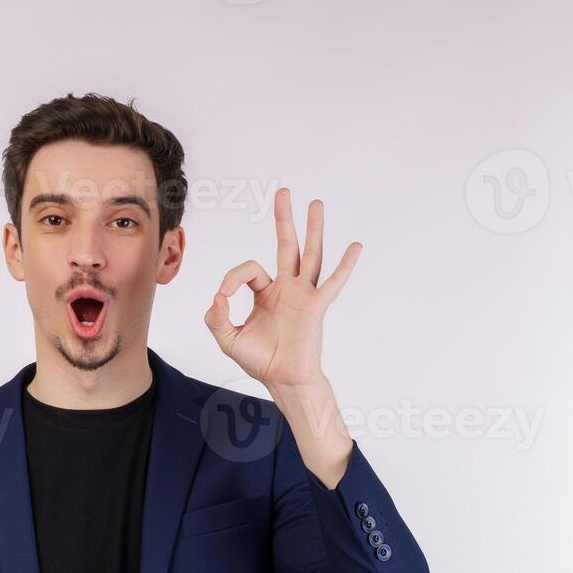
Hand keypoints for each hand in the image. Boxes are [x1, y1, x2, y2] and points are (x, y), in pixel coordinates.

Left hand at [204, 188, 361, 386]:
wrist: (282, 379)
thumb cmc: (260, 360)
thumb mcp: (227, 337)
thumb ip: (216, 317)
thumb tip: (217, 296)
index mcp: (266, 293)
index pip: (249, 270)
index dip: (232, 278)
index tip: (223, 297)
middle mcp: (287, 288)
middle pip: (286, 245)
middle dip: (284, 219)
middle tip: (284, 192)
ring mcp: (303, 294)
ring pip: (309, 254)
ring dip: (313, 229)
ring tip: (316, 204)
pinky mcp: (316, 305)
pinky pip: (333, 282)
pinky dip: (345, 264)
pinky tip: (356, 246)